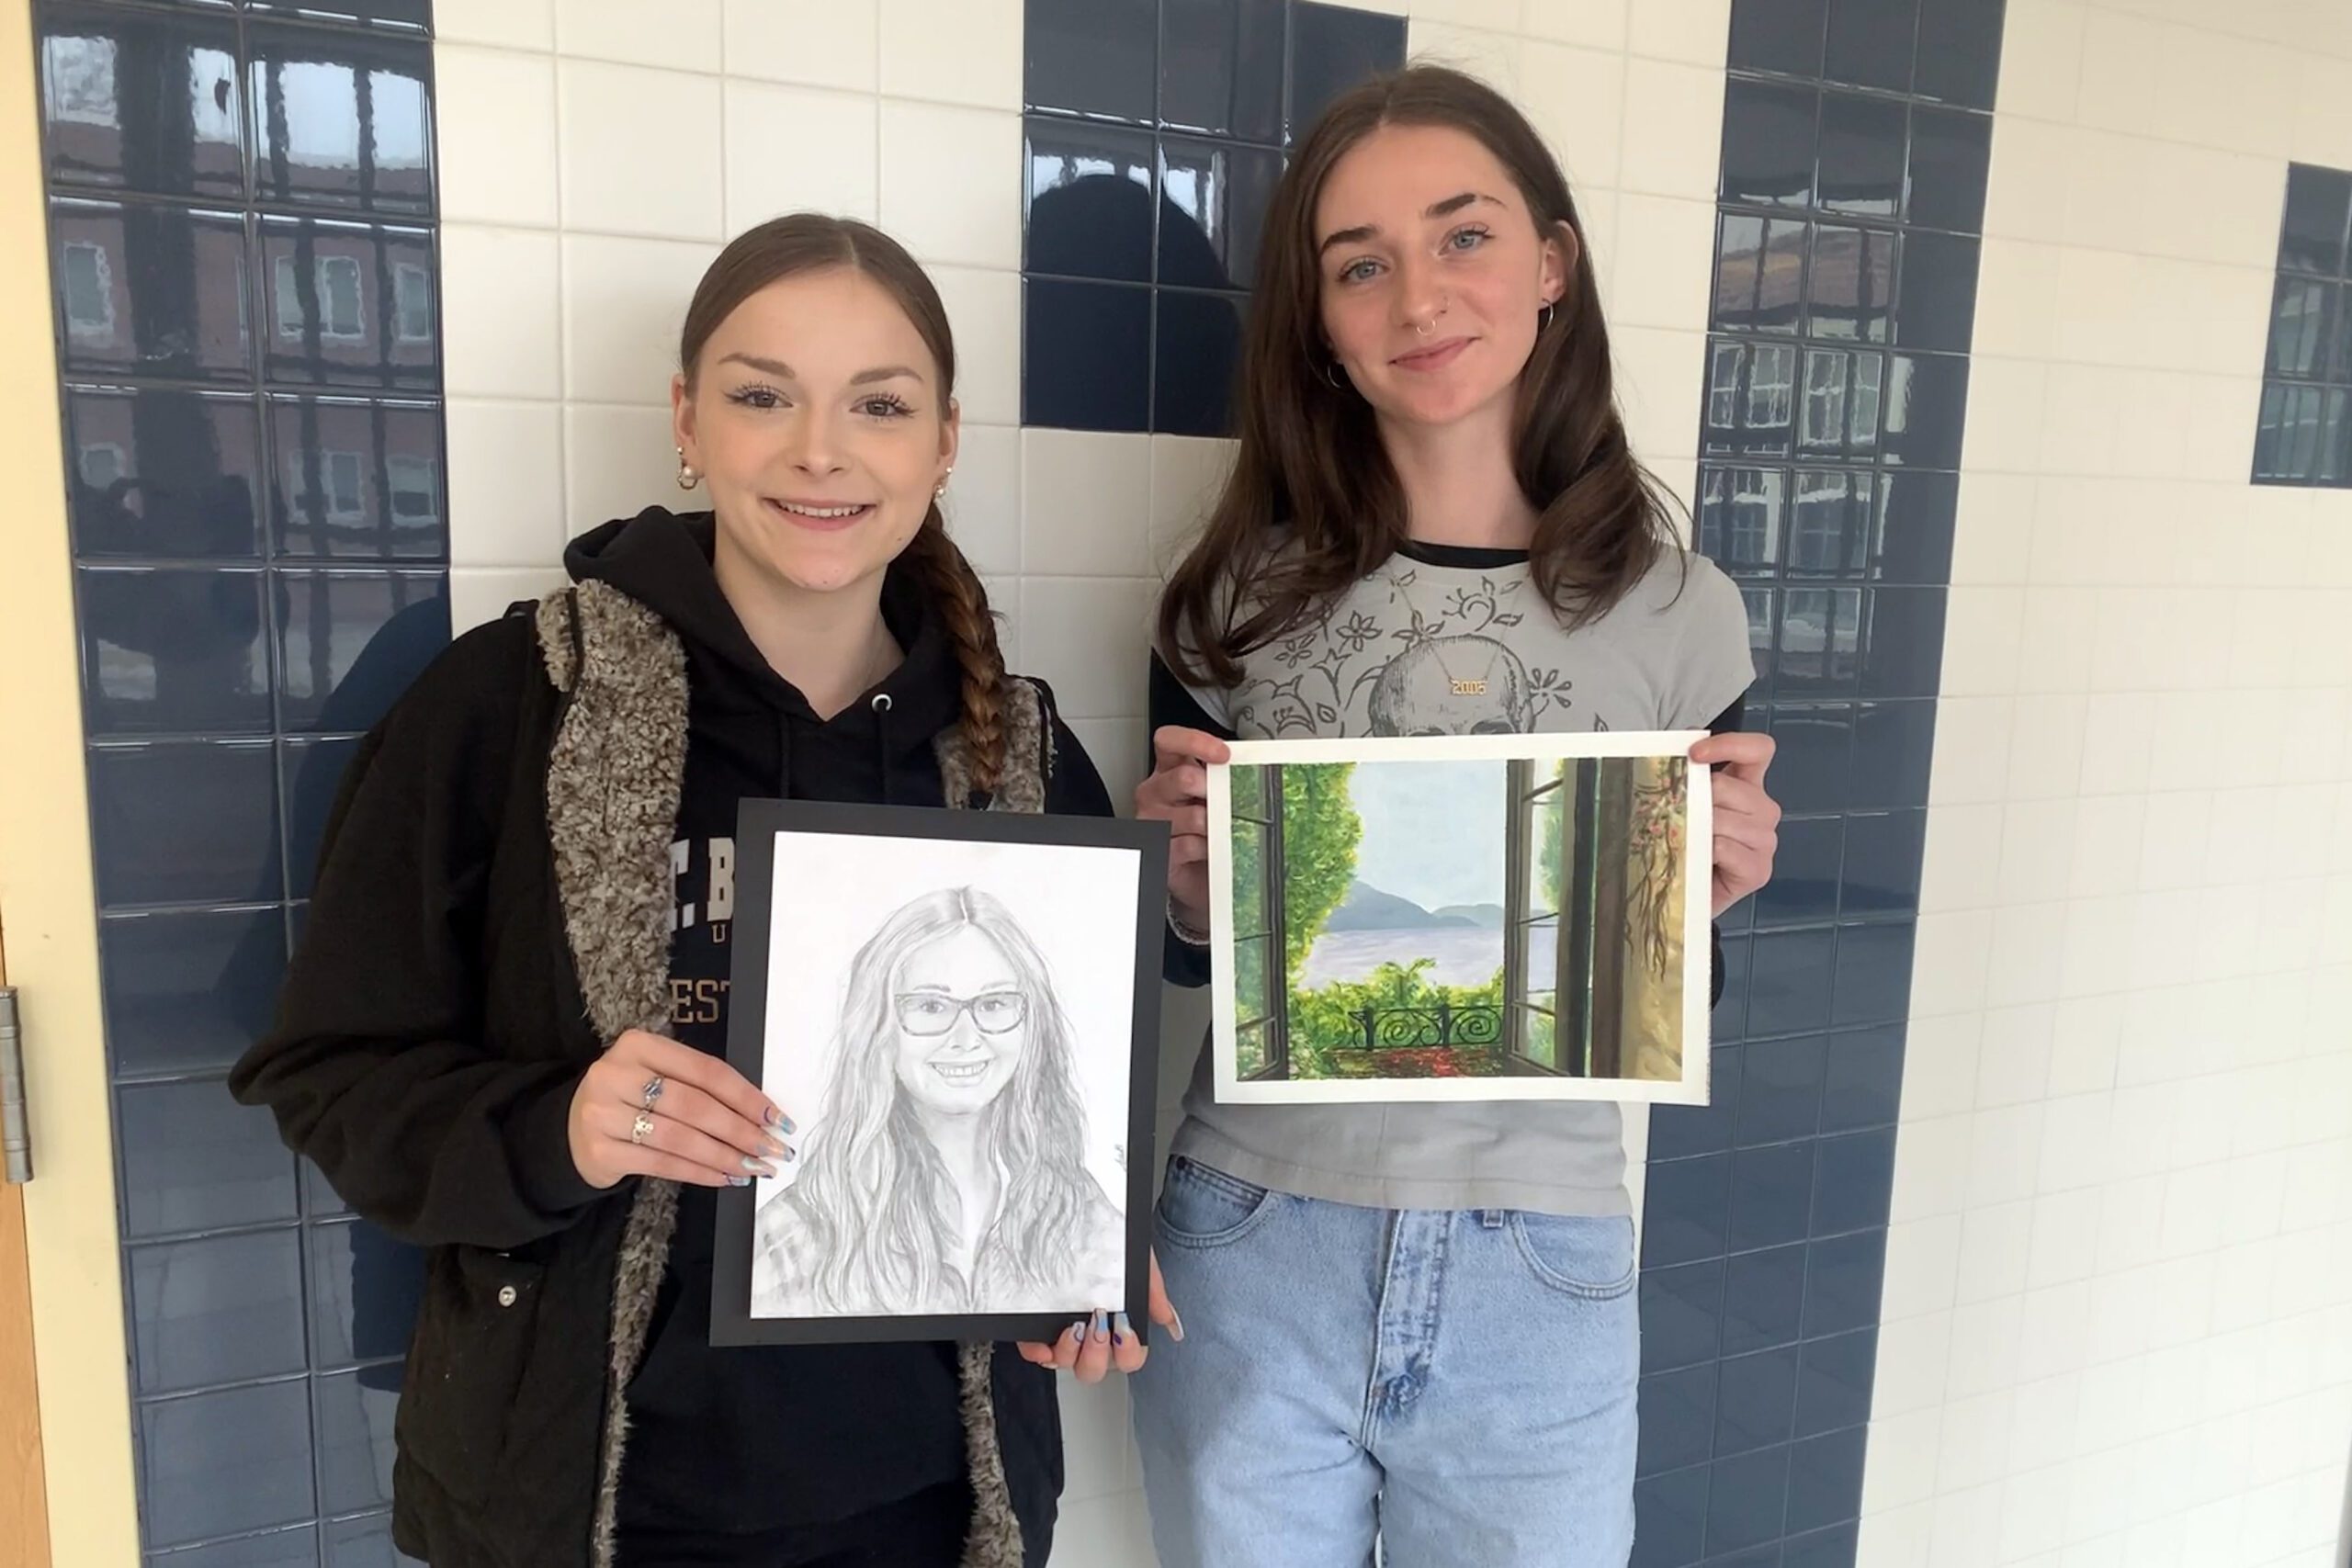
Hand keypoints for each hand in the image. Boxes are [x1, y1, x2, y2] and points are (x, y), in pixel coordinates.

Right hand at [567, 1028, 793, 1189]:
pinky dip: (699, 1173)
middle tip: (773, 1149)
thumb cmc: (629, 1099)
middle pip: (695, 1105)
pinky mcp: (601, 1150)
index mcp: (638, 1045)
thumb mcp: (655, 1076)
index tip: (776, 1117)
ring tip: (755, 1168)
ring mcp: (604, 1113)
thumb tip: (761, 1114)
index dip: (746, 1095)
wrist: (570, 1130)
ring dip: (724, 1156)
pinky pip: (662, 1163)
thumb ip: (698, 1085)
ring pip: (680, 1138)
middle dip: (741, 1131)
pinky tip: (724, 1178)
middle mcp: (617, 1074)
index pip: (706, 1070)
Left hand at [1015, 1252, 1180, 1381]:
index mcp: (1118, 1330)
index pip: (1128, 1359)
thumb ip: (1154, 1295)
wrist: (1082, 1219)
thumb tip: (1170, 1322)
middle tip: (1098, 1325)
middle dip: (1097, 1354)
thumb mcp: (1137, 1266)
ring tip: (1074, 1326)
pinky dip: (1037, 1351)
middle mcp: (1091, 1338)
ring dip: (1070, 1352)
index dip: (1128, 1353)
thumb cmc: (1113, 1246)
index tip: (1124, 1328)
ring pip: (1065, 1363)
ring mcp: (1063, 1335)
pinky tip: (1042, 1344)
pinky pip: (1034, 1350)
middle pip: (1094, 1370)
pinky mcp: (1037, 1327)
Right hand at [1136, 726, 1231, 931]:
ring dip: (1216, 826)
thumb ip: (1225, 776)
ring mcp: (1152, 820)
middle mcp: (1156, 791)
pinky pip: (1189, 845)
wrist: (1200, 873)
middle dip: (1214, 791)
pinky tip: (1211, 850)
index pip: (1169, 741)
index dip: (1194, 741)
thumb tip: (1253, 765)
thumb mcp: (1216, 794)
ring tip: (1222, 831)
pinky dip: (1208, 849)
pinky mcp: (1157, 850)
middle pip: (1183, 778)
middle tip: (1228, 803)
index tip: (1223, 754)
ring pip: (1193, 816)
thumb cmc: (1208, 827)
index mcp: (1169, 769)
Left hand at [1690, 732, 1779, 917]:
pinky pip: (1726, 848)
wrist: (1684, 894)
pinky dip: (1705, 850)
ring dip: (1695, 827)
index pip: (1758, 750)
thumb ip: (1686, 775)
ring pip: (1724, 819)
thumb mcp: (1684, 805)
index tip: (1694, 754)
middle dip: (1695, 797)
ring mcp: (1765, 841)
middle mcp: (1763, 810)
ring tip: (1681, 840)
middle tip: (1673, 814)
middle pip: (1731, 787)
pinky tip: (1696, 858)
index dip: (1730, 744)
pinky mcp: (1759, 870)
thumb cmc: (1686, 846)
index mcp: (1748, 786)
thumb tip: (1673, 748)